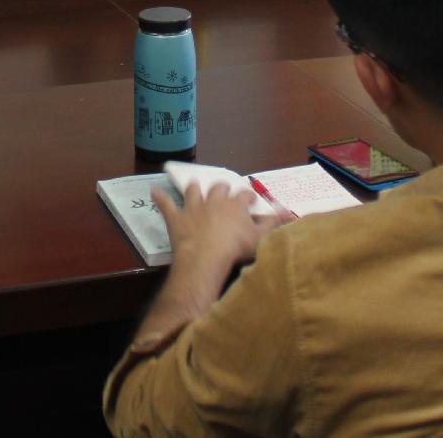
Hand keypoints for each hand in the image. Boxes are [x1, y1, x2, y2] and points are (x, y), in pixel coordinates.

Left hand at [154, 183, 280, 275]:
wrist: (206, 256)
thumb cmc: (237, 248)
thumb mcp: (261, 238)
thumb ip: (274, 223)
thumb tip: (288, 211)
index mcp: (235, 204)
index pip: (244, 195)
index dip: (248, 197)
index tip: (251, 199)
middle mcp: (214, 200)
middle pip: (218, 188)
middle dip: (222, 188)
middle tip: (224, 190)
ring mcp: (193, 207)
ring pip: (193, 191)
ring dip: (194, 188)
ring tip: (194, 185)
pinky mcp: (176, 218)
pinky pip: (166, 205)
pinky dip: (161, 198)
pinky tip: (154, 192)